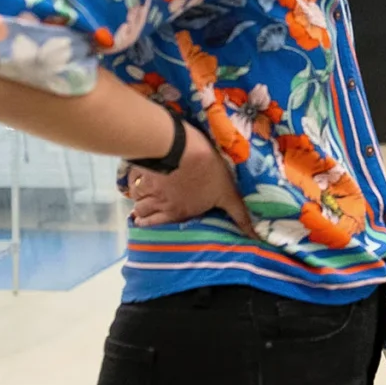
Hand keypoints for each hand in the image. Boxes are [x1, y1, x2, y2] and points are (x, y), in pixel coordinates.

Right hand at [124, 124, 255, 234]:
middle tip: (141, 216)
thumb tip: (255, 236)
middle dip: (143, 215)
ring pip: (137, 199)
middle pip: (143, 213)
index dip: (153, 225)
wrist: (180, 148)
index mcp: (179, 210)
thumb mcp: (228, 193)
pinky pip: (130, 181)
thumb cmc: (208, 171)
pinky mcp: (138, 170)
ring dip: (138, 200)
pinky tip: (135, 181)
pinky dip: (132, 183)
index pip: (160, 223)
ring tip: (139, 199)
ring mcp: (147, 186)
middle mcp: (160, 202)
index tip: (147, 225)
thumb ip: (238, 214)